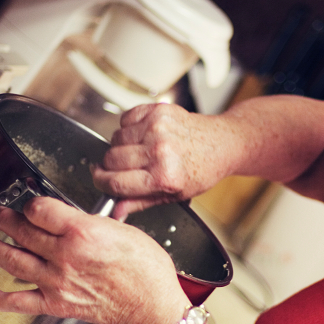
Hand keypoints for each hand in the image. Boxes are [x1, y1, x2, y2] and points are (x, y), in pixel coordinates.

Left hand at [0, 197, 188, 323]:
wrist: (150, 306)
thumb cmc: (146, 270)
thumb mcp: (123, 230)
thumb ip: (91, 223)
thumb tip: (71, 220)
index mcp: (82, 232)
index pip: (40, 210)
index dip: (31, 203)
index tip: (31, 203)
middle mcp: (65, 256)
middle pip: (23, 231)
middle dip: (5, 219)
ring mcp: (57, 281)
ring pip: (14, 261)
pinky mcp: (56, 303)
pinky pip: (20, 301)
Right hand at [92, 103, 229, 218]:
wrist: (221, 143)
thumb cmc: (201, 170)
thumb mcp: (173, 196)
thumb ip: (140, 203)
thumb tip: (115, 212)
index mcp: (164, 176)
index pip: (115, 182)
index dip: (102, 183)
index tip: (101, 181)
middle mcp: (160, 151)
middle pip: (111, 159)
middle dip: (111, 166)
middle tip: (125, 167)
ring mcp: (157, 128)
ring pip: (114, 138)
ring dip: (121, 146)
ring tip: (141, 151)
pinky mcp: (157, 111)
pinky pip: (124, 119)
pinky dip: (129, 127)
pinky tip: (145, 135)